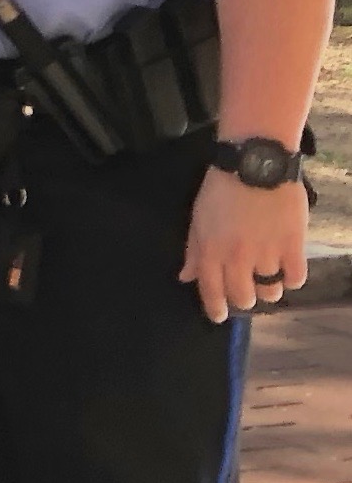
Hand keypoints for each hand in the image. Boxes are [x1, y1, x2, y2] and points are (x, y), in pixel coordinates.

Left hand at [184, 166, 310, 321]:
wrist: (256, 165)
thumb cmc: (221, 189)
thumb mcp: (198, 219)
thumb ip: (194, 251)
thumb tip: (185, 278)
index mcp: (212, 252)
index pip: (211, 291)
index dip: (215, 308)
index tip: (219, 317)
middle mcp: (238, 258)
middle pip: (244, 296)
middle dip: (243, 299)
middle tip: (246, 293)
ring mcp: (267, 253)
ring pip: (271, 290)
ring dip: (269, 290)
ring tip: (268, 281)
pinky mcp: (294, 245)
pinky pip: (296, 278)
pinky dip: (292, 280)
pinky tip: (288, 272)